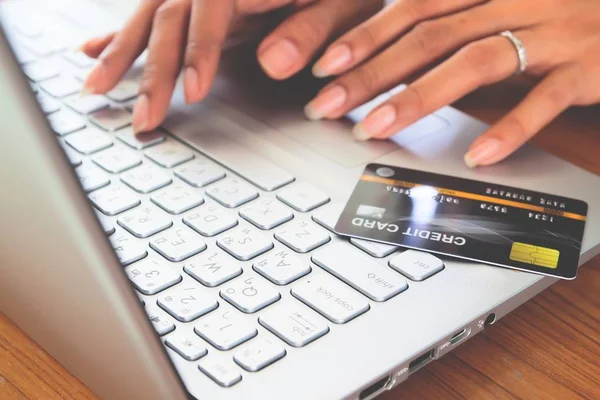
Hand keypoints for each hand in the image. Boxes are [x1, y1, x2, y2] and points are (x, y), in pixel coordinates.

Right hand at [80, 0, 382, 132]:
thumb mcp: (346, 4)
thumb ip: (312, 30)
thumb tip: (274, 61)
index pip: (210, 7)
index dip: (198, 50)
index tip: (192, 91)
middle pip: (171, 16)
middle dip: (153, 70)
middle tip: (143, 118)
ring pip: (152, 16)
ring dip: (123, 53)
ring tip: (96, 87)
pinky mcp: (202, 2)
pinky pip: (155, 15)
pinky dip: (126, 36)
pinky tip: (97, 47)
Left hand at [305, 0, 599, 166]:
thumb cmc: (562, 12)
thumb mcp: (503, 7)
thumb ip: (454, 25)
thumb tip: (393, 53)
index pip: (413, 8)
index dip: (365, 36)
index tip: (324, 67)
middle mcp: (515, 2)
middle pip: (429, 36)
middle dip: (371, 72)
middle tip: (326, 104)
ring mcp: (552, 32)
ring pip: (474, 61)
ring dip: (418, 97)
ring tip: (374, 128)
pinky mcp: (589, 65)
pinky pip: (547, 98)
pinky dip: (511, 127)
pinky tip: (478, 155)